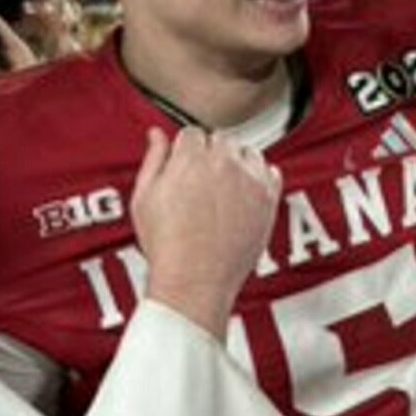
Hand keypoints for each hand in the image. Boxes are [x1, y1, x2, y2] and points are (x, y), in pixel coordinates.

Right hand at [131, 127, 281, 338]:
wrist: (195, 281)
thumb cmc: (166, 246)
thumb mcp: (144, 198)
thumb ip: (153, 159)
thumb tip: (156, 135)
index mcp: (190, 158)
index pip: (192, 134)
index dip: (186, 152)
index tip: (184, 170)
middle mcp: (224, 163)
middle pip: (221, 140)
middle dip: (211, 156)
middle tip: (201, 185)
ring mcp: (250, 180)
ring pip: (248, 153)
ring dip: (237, 164)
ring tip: (223, 193)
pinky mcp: (269, 199)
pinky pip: (271, 173)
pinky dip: (260, 179)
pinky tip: (244, 197)